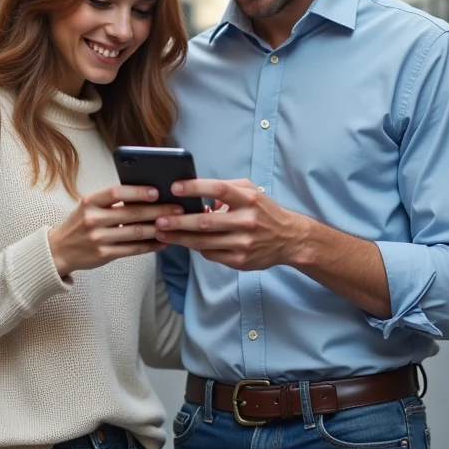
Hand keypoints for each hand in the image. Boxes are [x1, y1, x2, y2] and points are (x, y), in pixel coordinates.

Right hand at [48, 185, 182, 275]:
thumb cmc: (80, 223)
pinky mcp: (104, 255)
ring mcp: (98, 238)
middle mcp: (93, 219)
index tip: (157, 191)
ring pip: (135, 232)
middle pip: (131, 213)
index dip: (138, 191)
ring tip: (175, 224)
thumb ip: (111, 201)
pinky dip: (150, 246)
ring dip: (158, 228)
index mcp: (90, 202)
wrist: (59, 250)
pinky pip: (133, 249)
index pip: (116, 192)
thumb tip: (145, 194)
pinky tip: (163, 242)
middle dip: (158, 210)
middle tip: (178, 208)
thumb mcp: (89, 206)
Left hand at [153, 179, 309, 270]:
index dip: (195, 188)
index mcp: (248, 199)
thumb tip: (198, 194)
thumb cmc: (264, 211)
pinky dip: (196, 248)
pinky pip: (211, 254)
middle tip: (159, 220)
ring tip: (162, 233)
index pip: (218, 190)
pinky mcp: (240, 260)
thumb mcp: (251, 191)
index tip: (175, 188)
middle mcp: (247, 221)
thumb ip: (226, 189)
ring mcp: (243, 243)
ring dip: (180, 238)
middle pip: (206, 222)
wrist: (289, 239)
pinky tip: (183, 242)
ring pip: (204, 242)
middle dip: (179, 221)